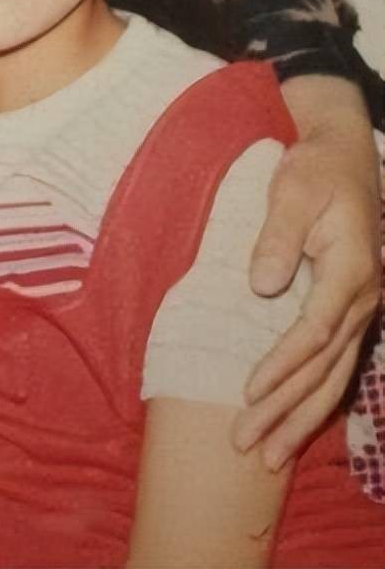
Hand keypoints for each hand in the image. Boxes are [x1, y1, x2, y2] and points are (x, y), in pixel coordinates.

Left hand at [233, 77, 381, 468]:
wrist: (344, 155)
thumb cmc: (315, 169)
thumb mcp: (292, 190)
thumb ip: (278, 237)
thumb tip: (262, 285)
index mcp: (352, 270)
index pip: (314, 332)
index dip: (281, 367)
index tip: (248, 392)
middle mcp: (364, 297)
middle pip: (324, 368)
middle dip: (286, 412)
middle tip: (248, 447)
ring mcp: (363, 307)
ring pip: (335, 376)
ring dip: (302, 419)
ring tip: (269, 457)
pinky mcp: (352, 309)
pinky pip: (337, 365)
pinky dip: (316, 399)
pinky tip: (296, 425)